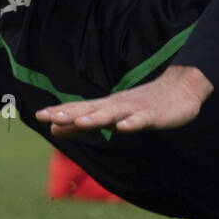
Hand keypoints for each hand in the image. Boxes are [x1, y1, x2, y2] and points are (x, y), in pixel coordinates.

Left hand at [35, 64, 213, 136]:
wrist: (180, 90)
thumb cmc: (141, 105)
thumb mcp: (109, 115)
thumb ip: (80, 122)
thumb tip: (53, 128)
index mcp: (106, 108)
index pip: (79, 109)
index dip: (60, 113)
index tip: (39, 115)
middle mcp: (117, 106)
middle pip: (92, 110)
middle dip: (73, 114)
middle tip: (52, 117)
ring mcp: (135, 110)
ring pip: (114, 114)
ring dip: (97, 117)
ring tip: (82, 121)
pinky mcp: (154, 115)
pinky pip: (142, 120)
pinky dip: (132, 123)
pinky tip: (124, 127)